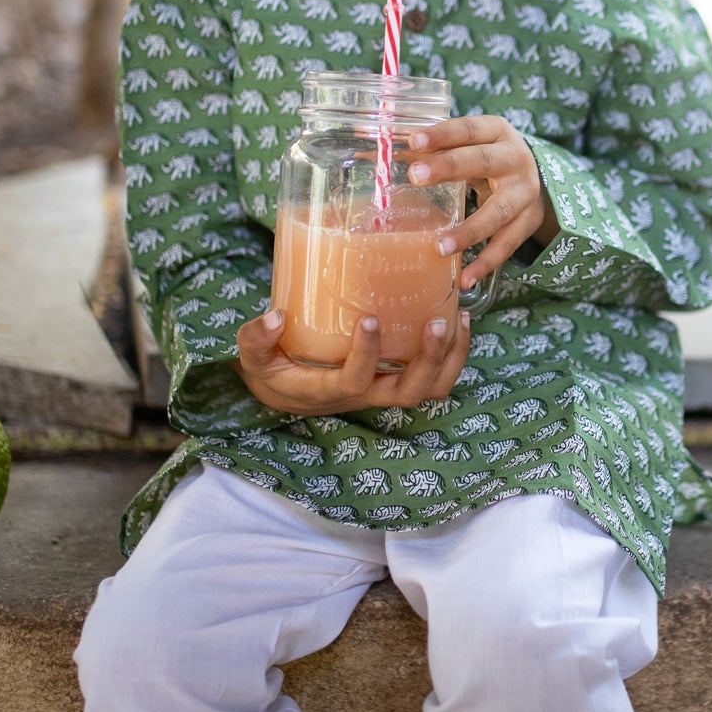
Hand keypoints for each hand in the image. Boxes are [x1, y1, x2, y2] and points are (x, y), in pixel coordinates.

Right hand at [233, 308, 470, 414]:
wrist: (284, 391)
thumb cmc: (271, 370)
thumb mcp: (253, 357)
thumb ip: (256, 338)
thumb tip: (275, 316)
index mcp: (329, 390)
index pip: (355, 381)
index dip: (366, 355)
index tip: (369, 318)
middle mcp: (364, 395)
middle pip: (409, 393)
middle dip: (428, 361)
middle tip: (437, 322)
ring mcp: (383, 389)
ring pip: (430, 390)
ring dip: (451, 359)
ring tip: (458, 318)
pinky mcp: (394, 378)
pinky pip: (434, 378)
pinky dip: (453, 355)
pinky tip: (457, 320)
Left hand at [407, 115, 558, 286]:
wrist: (538, 179)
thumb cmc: (489, 158)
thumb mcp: (472, 145)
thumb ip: (437, 150)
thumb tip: (379, 155)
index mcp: (497, 132)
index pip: (469, 130)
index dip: (442, 134)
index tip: (414, 141)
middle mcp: (515, 159)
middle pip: (483, 162)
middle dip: (449, 168)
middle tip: (416, 177)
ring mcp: (525, 193)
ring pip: (499, 212)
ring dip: (469, 231)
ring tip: (440, 248)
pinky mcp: (528, 222)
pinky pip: (507, 245)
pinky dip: (486, 263)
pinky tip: (465, 278)